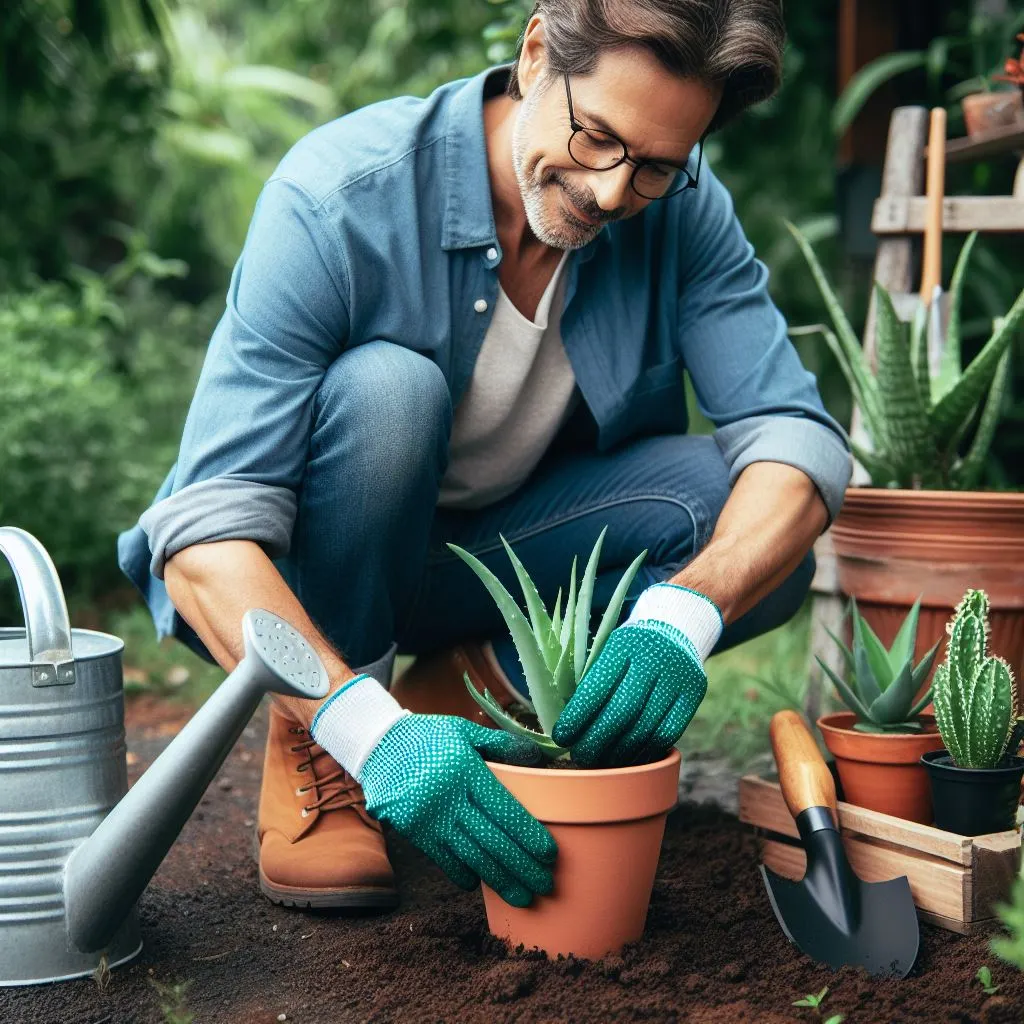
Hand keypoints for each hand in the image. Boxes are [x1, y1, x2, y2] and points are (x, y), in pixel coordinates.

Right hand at [308, 675, 556, 906]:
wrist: (376, 744)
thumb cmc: (428, 735)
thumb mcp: (464, 729)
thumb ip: (500, 743)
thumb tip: (536, 756)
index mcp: (465, 769)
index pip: (504, 810)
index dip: (529, 836)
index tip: (549, 855)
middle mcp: (448, 797)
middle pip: (492, 840)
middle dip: (521, 867)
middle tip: (545, 886)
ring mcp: (428, 818)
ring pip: (471, 856)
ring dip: (499, 879)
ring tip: (522, 896)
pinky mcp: (412, 831)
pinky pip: (442, 860)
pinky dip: (463, 874)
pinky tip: (481, 884)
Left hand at [551, 583, 720, 766]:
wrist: (675, 629)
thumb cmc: (629, 648)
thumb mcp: (608, 650)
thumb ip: (591, 681)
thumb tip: (567, 725)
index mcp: (623, 644)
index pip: (597, 687)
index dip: (577, 716)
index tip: (561, 736)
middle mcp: (653, 659)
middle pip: (622, 711)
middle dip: (596, 740)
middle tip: (580, 757)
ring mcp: (677, 676)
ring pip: (645, 727)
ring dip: (620, 751)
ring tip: (602, 762)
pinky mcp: (694, 693)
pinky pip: (669, 732)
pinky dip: (646, 749)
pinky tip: (630, 756)